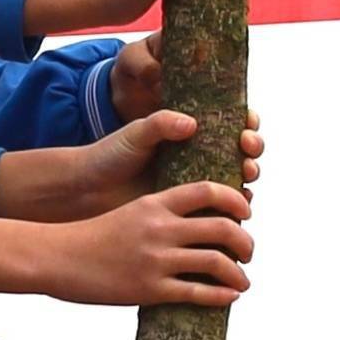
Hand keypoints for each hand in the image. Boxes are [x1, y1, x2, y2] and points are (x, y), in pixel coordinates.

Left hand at [0, 104, 263, 223]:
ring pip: (236, 185)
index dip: (246, 126)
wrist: (87, 192)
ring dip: (248, 184)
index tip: (246, 129)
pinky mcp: (191, 214)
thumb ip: (160, 124)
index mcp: (189, 135)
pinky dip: (233, 216)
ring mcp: (196, 187)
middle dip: (252, 153)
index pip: (229, 124)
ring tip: (245, 181)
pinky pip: (220, 215)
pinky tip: (237, 214)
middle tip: (247, 154)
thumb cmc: (109, 157)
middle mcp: (199, 158)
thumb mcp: (134, 135)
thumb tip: (191, 123)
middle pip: (241, 154)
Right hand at [0, 118, 252, 305]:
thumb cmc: (93, 237)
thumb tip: (194, 224)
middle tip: (249, 253)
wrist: (57, 256)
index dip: (236, 201)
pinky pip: (198, 293)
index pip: (210, 192)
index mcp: (156, 203)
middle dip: (246, 242)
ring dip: (238, 273)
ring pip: (217, 262)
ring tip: (243, 281)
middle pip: (223, 228)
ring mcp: (157, 259)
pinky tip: (230, 297)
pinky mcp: (150, 289)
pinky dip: (222, 296)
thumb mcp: (130, 213)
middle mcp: (161, 228)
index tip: (247, 213)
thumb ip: (162, 214)